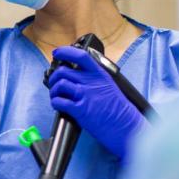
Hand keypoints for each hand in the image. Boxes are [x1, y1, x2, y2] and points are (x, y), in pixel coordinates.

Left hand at [48, 46, 146, 160]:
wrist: (125, 126)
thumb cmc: (118, 109)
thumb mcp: (109, 86)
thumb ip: (94, 79)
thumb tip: (76, 75)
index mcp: (99, 74)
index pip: (80, 56)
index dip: (65, 52)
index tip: (57, 53)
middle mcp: (91, 82)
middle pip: (64, 71)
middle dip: (54, 77)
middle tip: (54, 84)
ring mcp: (85, 95)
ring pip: (59, 84)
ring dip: (53, 90)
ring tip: (56, 96)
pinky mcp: (80, 109)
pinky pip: (59, 101)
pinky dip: (55, 103)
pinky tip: (58, 105)